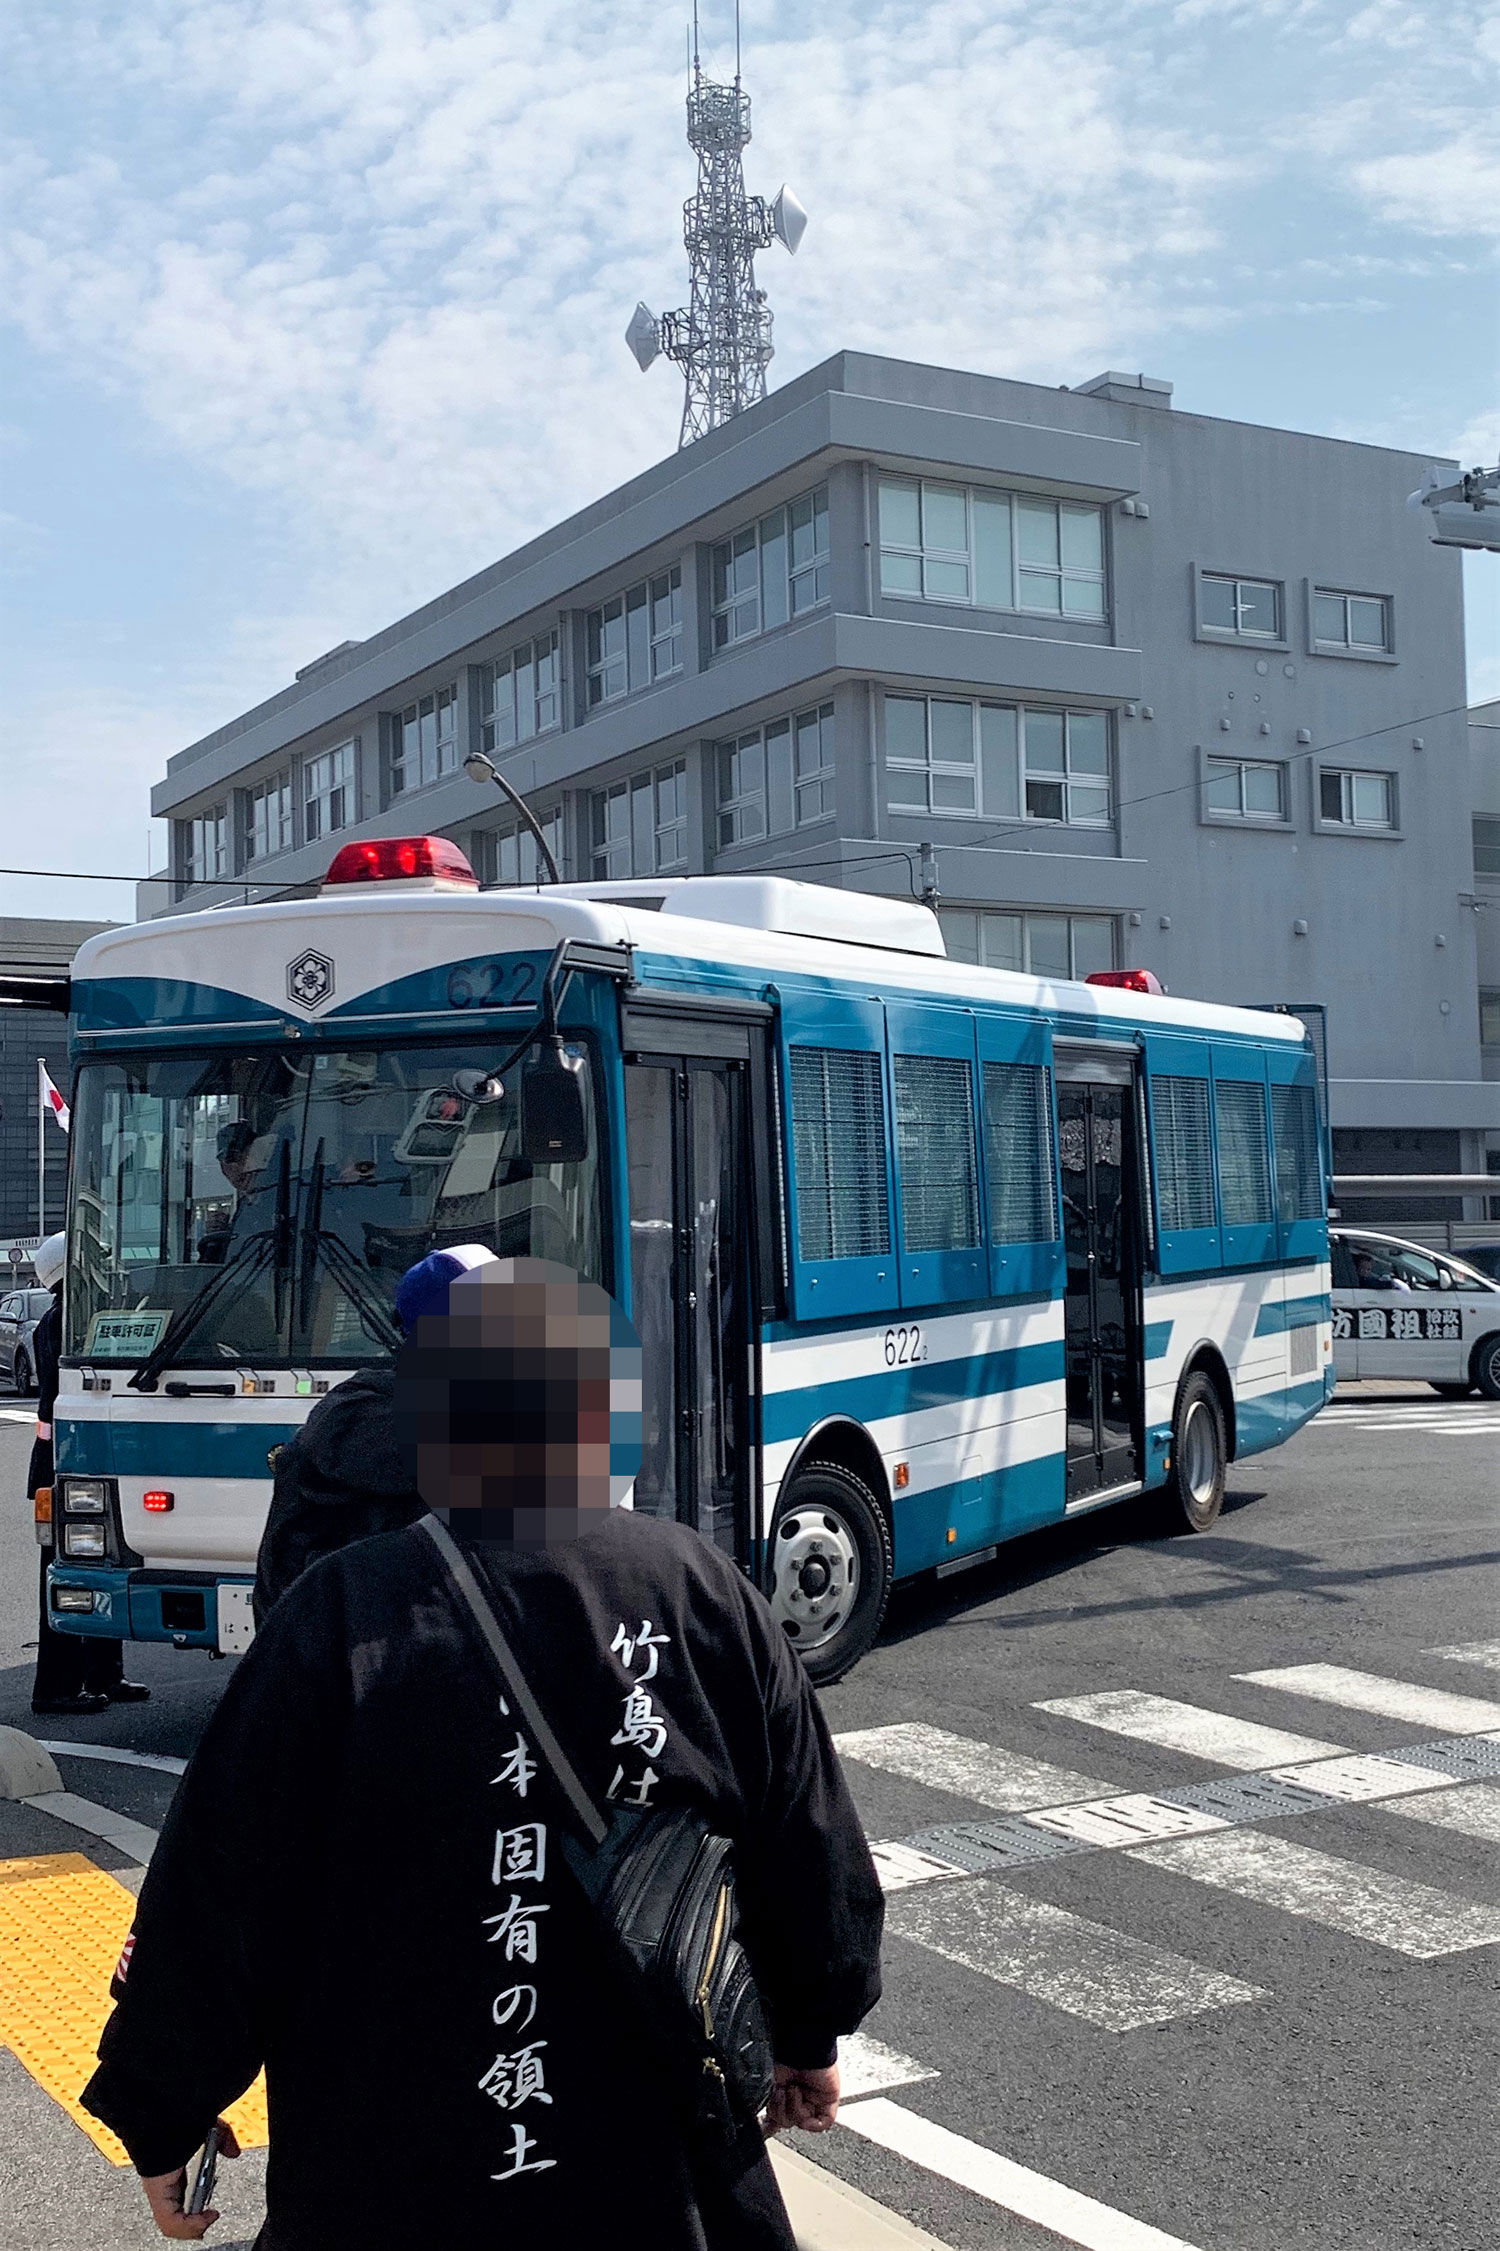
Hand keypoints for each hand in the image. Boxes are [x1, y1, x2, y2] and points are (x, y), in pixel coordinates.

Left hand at [141, 2121, 239, 2238]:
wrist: (165, 2113)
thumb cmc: (181, 2116)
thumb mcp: (209, 2127)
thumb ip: (223, 2139)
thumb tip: (233, 2153)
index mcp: (172, 2167)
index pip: (181, 2196)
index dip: (196, 2208)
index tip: (212, 2209)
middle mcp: (163, 2181)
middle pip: (178, 2212)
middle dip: (196, 2220)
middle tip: (210, 2218)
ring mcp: (158, 2190)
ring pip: (173, 2222)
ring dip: (194, 2225)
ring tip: (209, 2218)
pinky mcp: (157, 2195)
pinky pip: (170, 2223)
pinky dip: (189, 2227)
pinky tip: (204, 2220)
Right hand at [763, 2060, 839, 2135]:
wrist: (799, 2048)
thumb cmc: (783, 2057)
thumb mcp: (769, 2084)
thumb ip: (770, 2106)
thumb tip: (768, 2125)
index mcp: (783, 2090)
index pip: (778, 2114)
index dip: (772, 2123)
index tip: (768, 2126)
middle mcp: (798, 2096)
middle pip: (787, 2121)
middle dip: (781, 2111)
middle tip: (781, 2093)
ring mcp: (814, 2098)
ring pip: (801, 2123)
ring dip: (794, 2108)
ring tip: (793, 2089)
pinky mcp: (829, 2099)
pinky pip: (822, 2123)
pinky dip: (810, 2120)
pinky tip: (804, 2104)